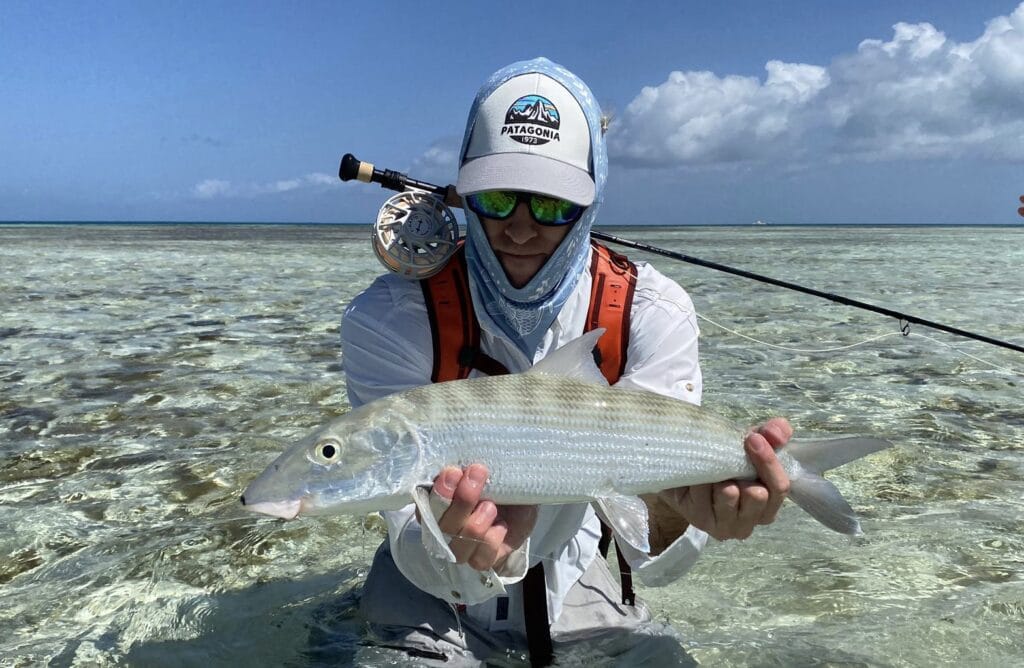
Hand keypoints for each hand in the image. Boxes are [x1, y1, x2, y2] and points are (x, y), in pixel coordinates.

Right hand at [431, 464, 537, 571]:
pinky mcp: (482, 561)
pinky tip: (502, 525)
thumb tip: (462, 457)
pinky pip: (480, 558)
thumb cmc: (497, 481)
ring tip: (492, 505)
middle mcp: (443, 530)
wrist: (523, 500)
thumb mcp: (483, 470)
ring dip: (477, 522)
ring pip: (460, 543)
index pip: (426, 504)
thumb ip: (467, 469)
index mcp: (435, 504)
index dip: (440, 491)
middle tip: (479, 474)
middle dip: (462, 500)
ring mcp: (461, 548)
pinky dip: (493, 539)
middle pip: (442, 525)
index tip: (456, 471)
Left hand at [662, 417, 792, 540]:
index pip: (779, 487)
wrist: (686, 469)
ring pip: (729, 494)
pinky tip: (697, 475)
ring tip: (712, 467)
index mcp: (770, 502)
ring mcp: (728, 525)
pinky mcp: (703, 522)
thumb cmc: (726, 458)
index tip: (753, 438)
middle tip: (727, 450)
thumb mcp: (751, 441)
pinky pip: (703, 494)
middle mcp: (752, 520)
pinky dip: (700, 477)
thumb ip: (773, 434)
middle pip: (758, 495)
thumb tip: (777, 432)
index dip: (769, 462)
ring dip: (720, 474)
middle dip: (743, 467)